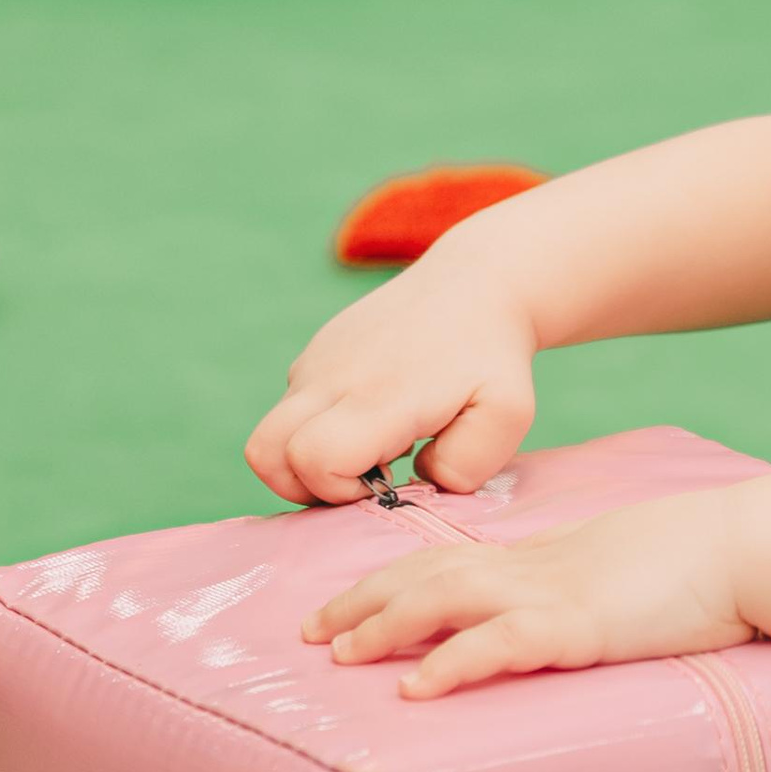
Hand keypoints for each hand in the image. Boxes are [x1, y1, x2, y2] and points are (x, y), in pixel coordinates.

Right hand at [247, 248, 538, 506]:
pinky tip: (372, 414)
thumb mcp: (506, 414)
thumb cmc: (492, 356)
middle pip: (264, 453)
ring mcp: (316, 361)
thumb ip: (466, 465)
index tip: (385, 479)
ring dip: (311, 457)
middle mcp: (332, 376)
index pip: (312, 458)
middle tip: (364, 474)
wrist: (475, 282)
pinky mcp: (314, 352)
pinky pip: (291, 407)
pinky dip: (318, 427)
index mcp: (378, 396)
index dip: (337, 489)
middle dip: (304, 484)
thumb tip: (417, 477)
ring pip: (271, 434)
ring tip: (371, 444)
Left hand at [304, 493, 752, 697]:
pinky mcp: (580, 627)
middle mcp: (533, 571)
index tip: (340, 606)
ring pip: (446, 599)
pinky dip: (452, 662)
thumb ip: (577, 593)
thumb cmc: (698, 565)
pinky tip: (416, 687)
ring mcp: (553, 596)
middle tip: (310, 633)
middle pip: (426, 574)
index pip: (445, 562)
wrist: (747, 547)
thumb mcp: (619, 575)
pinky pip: (502, 643)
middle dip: (363, 601)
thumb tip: (550, 621)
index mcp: (541, 561)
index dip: (387, 581)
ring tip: (341, 654)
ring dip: (387, 625)